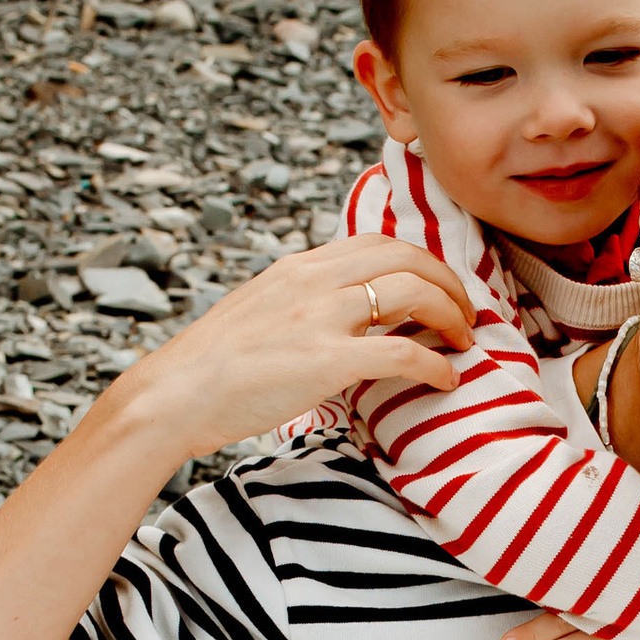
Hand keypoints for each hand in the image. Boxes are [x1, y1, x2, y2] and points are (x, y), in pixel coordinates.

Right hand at [116, 236, 472, 463]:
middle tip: (466, 314)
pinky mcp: (325, 361)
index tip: (440, 290)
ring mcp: (319, 318)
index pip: (378, 244)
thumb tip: (338, 317)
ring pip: (412, 293)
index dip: (422, 263)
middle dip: (449, 283)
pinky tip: (446, 379)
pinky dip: (435, 364)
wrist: (172, 395)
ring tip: (463, 341)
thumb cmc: (212, 369)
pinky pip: (403, 353)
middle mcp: (313, 281)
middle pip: (406, 258)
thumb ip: (300, 305)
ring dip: (451, 314)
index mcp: (299, 268)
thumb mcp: (259, 313)